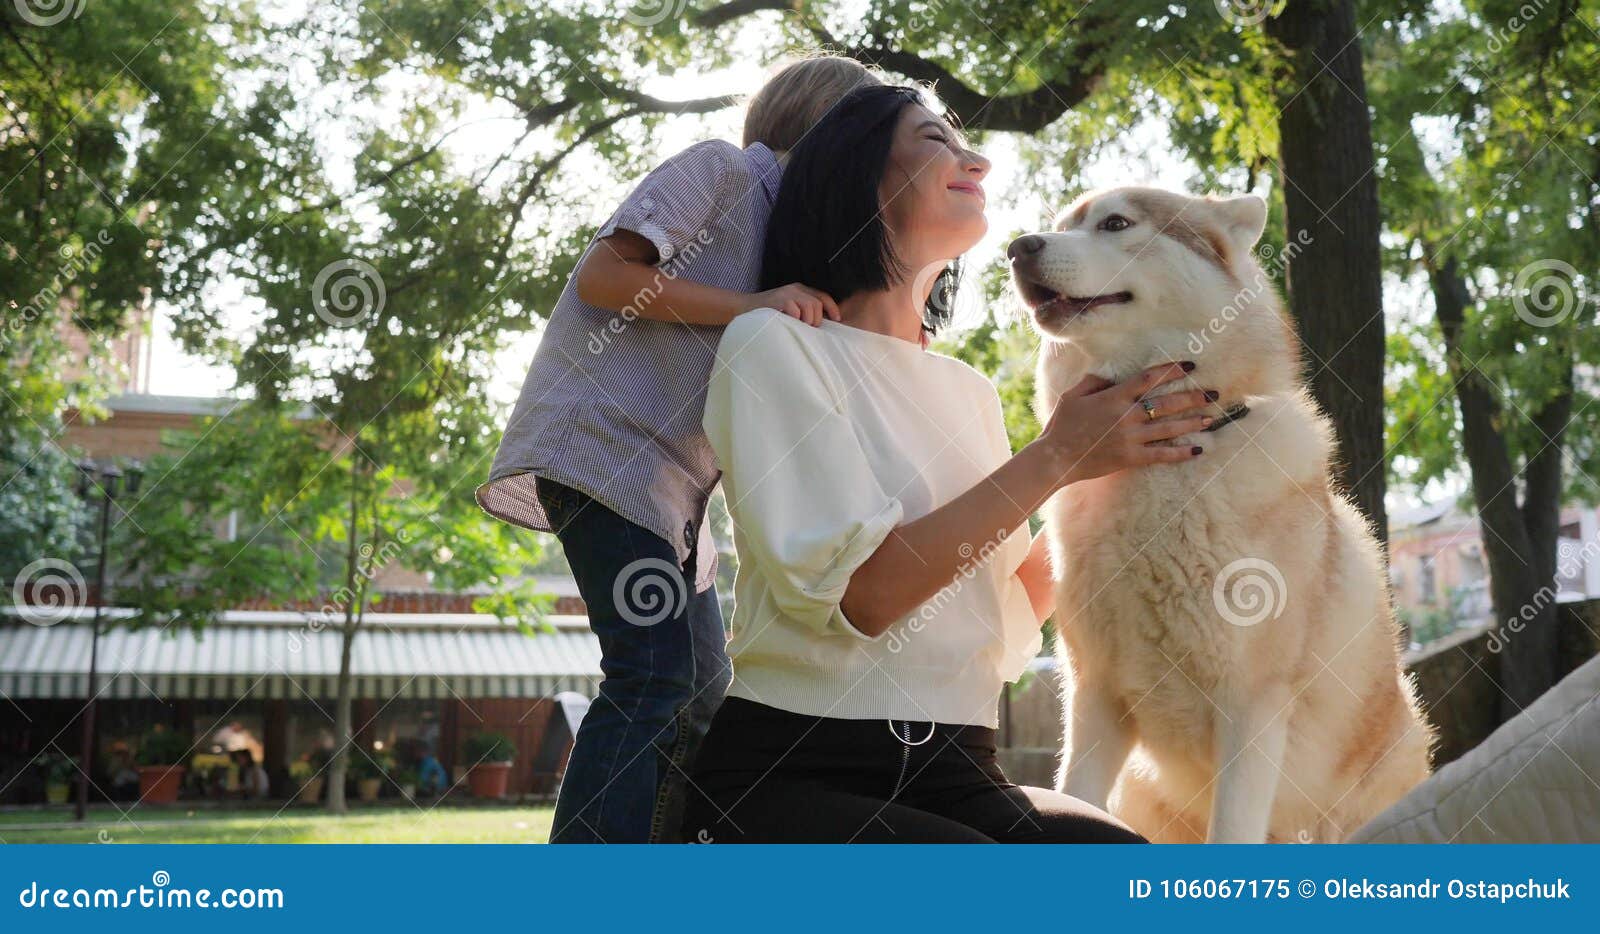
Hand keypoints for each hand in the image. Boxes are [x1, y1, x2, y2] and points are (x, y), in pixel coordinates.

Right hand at [750, 283, 840, 326]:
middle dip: (815, 320)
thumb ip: (802, 311)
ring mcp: (786, 293)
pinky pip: (796, 310)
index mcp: (799, 290)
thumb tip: (820, 325)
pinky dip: (794, 319)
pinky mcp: (778, 300)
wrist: (742, 308)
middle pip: (817, 304)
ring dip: (806, 320)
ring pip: (810, 306)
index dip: (832, 308)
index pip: (822, 296)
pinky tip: (787, 323)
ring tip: (796, 326)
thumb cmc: (767, 314)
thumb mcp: (787, 309)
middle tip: (806, 328)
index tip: (837, 320)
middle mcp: (794, 289)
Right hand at [1038, 361, 1215, 486]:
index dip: (1171, 370)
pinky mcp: (1131, 457)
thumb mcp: (1073, 396)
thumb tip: (1111, 374)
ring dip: (1193, 422)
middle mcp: (1126, 415)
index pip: (1149, 378)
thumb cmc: (1062, 425)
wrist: (1056, 458)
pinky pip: (1161, 454)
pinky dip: (1181, 452)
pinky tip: (1198, 449)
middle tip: (1213, 393)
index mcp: (1114, 396)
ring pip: (1169, 428)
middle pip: (1167, 403)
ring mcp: (1130, 438)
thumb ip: (1094, 381)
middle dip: (1193, 397)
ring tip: (1211, 418)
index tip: (1190, 364)